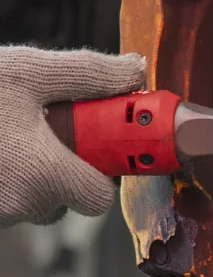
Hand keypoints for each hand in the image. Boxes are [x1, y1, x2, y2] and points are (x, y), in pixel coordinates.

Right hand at [0, 47, 144, 226]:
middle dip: (66, 167)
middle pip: (66, 200)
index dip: (103, 171)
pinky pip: (4, 198)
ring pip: (32, 201)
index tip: (96, 142)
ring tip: (8, 132)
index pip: (99, 199)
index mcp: (42, 176)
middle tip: (49, 128)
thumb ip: (89, 75)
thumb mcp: (30, 72)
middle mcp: (16, 205)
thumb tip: (136, 72)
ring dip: (31, 171)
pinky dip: (6, 175)